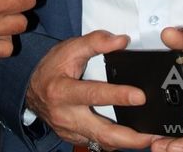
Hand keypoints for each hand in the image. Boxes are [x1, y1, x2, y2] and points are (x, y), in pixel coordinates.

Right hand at [26, 30, 156, 150]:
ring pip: (102, 142)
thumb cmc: (52, 67)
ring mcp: (70, 131)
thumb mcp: (69, 48)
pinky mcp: (75, 138)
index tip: (140, 96)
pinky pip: (98, 143)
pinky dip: (115, 142)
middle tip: (152, 134)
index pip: (93, 94)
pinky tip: (132, 137)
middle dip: (129, 137)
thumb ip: (96, 42)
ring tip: (150, 137)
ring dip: (127, 143)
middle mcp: (66, 116)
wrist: (30, 89)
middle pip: (101, 132)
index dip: (118, 96)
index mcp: (62, 91)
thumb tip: (122, 40)